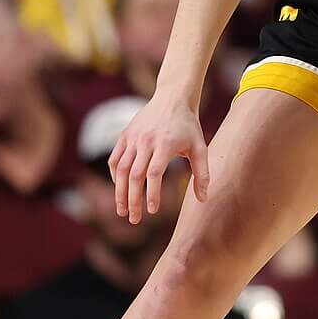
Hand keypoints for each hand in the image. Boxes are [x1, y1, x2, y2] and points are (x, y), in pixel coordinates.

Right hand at [106, 94, 211, 222]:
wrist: (172, 98)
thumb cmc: (188, 126)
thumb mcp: (200, 147)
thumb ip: (202, 174)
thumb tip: (203, 199)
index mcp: (164, 144)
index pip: (153, 173)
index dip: (151, 193)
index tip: (152, 211)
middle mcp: (145, 141)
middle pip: (134, 175)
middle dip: (132, 200)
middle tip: (134, 220)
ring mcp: (132, 138)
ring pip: (120, 169)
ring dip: (119, 192)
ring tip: (121, 210)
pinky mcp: (124, 135)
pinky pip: (114, 159)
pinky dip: (114, 176)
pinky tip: (119, 189)